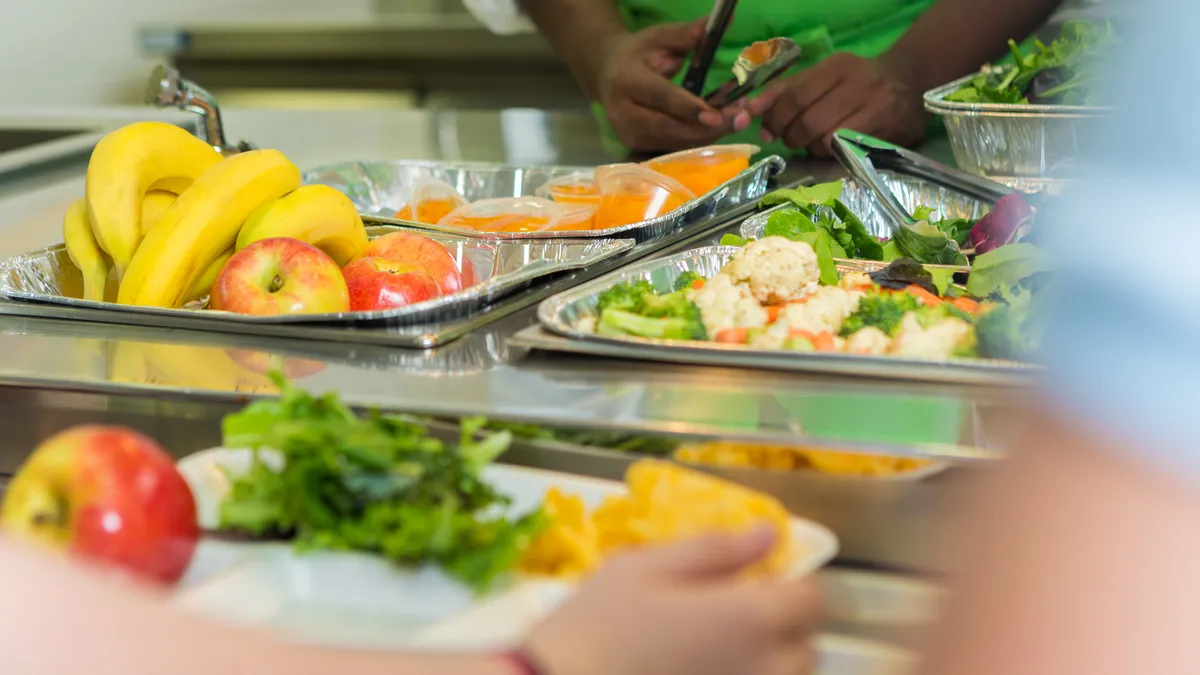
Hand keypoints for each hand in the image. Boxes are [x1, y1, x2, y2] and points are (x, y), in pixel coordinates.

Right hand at [524, 528, 820, 674]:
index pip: (813, 598)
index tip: (755, 580)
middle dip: (779, 626)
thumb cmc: (596, 626)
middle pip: (805, 645)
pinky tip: (700, 671)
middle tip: (727, 615)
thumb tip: (768, 533)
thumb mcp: (646, 567)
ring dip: (765, 661)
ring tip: (711, 650)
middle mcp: (766, 668)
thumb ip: (716, 549)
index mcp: (752, 618)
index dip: (790, 583)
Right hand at [596, 20, 750, 152]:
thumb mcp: (658, 37)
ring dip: (709, 134)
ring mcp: (628, 134)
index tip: (717, 116)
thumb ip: (685, 35)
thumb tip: (715, 24)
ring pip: (675, 142)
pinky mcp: (636, 146)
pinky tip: (720, 126)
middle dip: (708, 127)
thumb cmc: (637, 53)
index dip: (689, 108)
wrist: (606, 74)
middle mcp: (623, 113)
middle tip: (742, 118)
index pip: (661, 98)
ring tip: (738, 119)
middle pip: (670, 127)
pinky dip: (699, 138)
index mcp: (626, 81)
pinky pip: (674, 147)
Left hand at [748, 52, 927, 156]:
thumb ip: (785, 91)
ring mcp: (876, 106)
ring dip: (809, 147)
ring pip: (824, 139)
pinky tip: (830, 147)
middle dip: (790, 136)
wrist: (910, 82)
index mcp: (837, 66)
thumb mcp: (822, 76)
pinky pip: (844, 150)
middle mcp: (858, 83)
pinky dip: (829, 152)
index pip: (794, 96)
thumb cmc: (856, 81)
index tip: (766, 130)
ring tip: (812, 142)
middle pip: (807, 121)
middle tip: (790, 139)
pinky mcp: (887, 130)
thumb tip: (749, 111)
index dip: (774, 118)